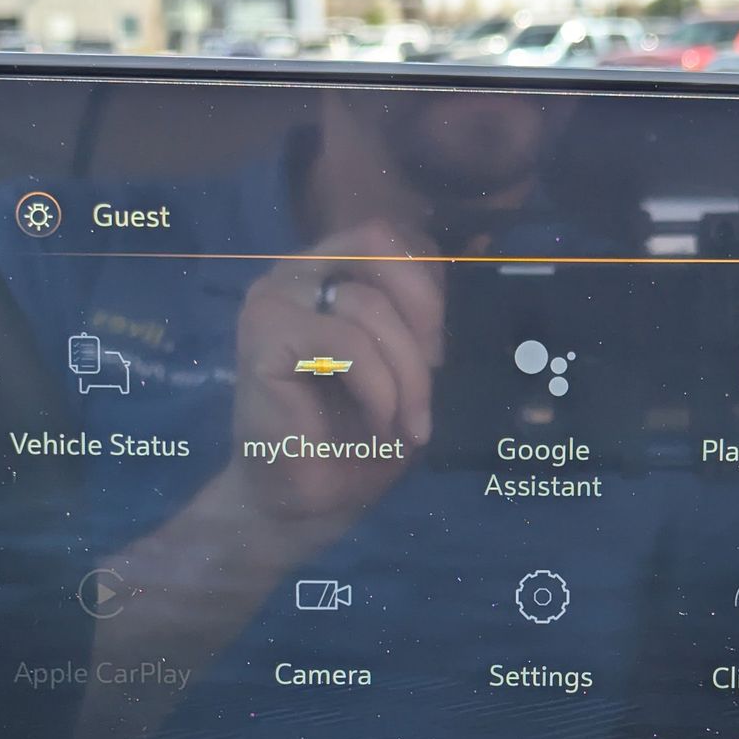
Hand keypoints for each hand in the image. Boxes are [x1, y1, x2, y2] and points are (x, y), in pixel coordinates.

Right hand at [230, 221, 443, 522]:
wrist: (308, 502)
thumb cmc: (358, 436)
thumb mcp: (407, 367)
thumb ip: (422, 314)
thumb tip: (476, 254)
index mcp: (330, 270)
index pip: (392, 237)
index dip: (430, 287)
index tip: (438, 354)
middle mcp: (297, 272)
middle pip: (378, 243)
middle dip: (423, 313)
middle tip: (435, 373)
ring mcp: (274, 299)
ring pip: (369, 306)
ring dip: (405, 376)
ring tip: (403, 425)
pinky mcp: (263, 334)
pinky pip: (347, 342)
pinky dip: (378, 389)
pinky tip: (378, 426)